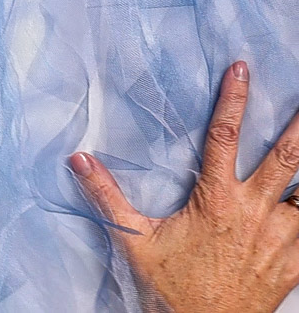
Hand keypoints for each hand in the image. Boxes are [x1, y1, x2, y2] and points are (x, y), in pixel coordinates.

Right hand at [70, 60, 298, 311]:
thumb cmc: (173, 287)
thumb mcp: (135, 239)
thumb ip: (107, 196)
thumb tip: (79, 160)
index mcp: (216, 201)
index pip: (224, 137)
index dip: (233, 99)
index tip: (241, 68)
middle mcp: (254, 213)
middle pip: (288, 159)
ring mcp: (281, 236)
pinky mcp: (296, 260)